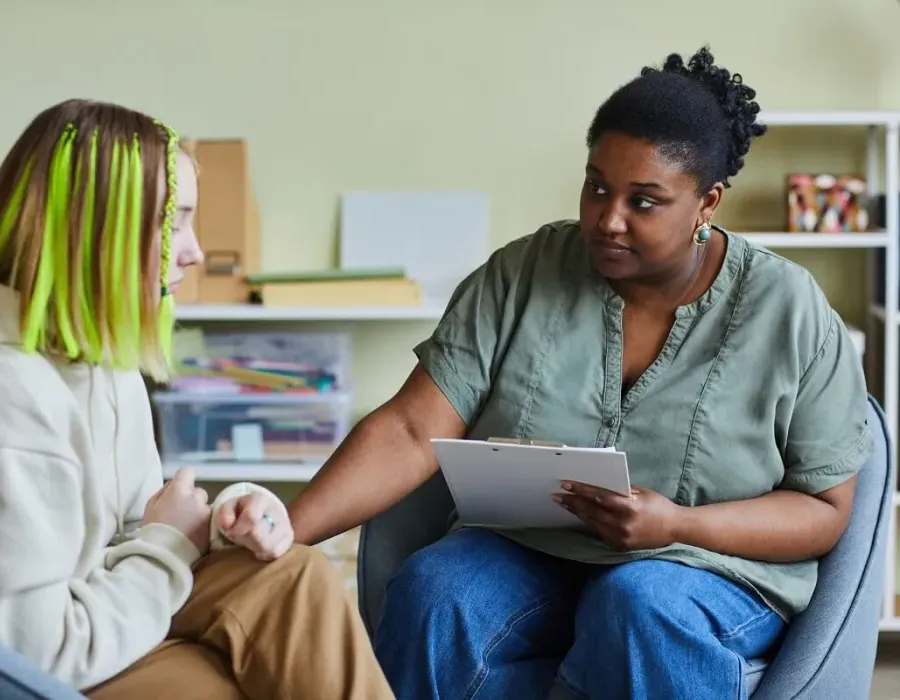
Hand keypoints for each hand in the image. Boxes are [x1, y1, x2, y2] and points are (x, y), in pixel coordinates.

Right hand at [143, 467, 211, 552]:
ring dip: (198, 512)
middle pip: (198, 491)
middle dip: (191, 499)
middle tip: (181, 513)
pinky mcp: (212, 526)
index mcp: (179, 490)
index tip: (179, 488)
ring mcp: (206, 512)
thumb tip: (173, 484)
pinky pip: (209, 520)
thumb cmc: (153, 529)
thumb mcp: (151, 506)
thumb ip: (164, 491)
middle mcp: (196, 498)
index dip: (183, 479)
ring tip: (187, 527)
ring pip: (204, 506)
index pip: (187, 472)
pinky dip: (203, 524)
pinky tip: (193, 534)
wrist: (163, 555)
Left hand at [217, 491, 292, 560]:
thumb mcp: (229, 507)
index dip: (238, 529)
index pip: (251, 517)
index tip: (231, 532)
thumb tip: (227, 524)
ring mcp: (286, 524)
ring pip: (268, 547)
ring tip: (252, 540)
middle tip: (243, 534)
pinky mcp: (290, 538)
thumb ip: (224, 514)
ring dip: (255, 547)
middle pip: (259, 536)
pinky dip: (265, 553)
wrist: (263, 512)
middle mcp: (277, 510)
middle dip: (246, 539)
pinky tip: (260, 546)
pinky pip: (276, 553)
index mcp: (260, 500)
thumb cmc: (243, 511)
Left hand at [554, 482, 682, 550]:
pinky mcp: (620, 545)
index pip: (598, 496)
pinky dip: (590, 522)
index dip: (580, 490)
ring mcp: (620, 537)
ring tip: (565, 504)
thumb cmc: (659, 506)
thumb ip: (620, 490)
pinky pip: (600, 532)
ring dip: (578, 513)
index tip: (566, 484)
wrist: (675, 529)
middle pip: (591, 511)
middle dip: (573, 502)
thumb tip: (598, 484)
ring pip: (592, 522)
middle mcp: (623, 524)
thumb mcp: (641, 492)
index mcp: (629, 507)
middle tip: (558, 496)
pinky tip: (581, 515)